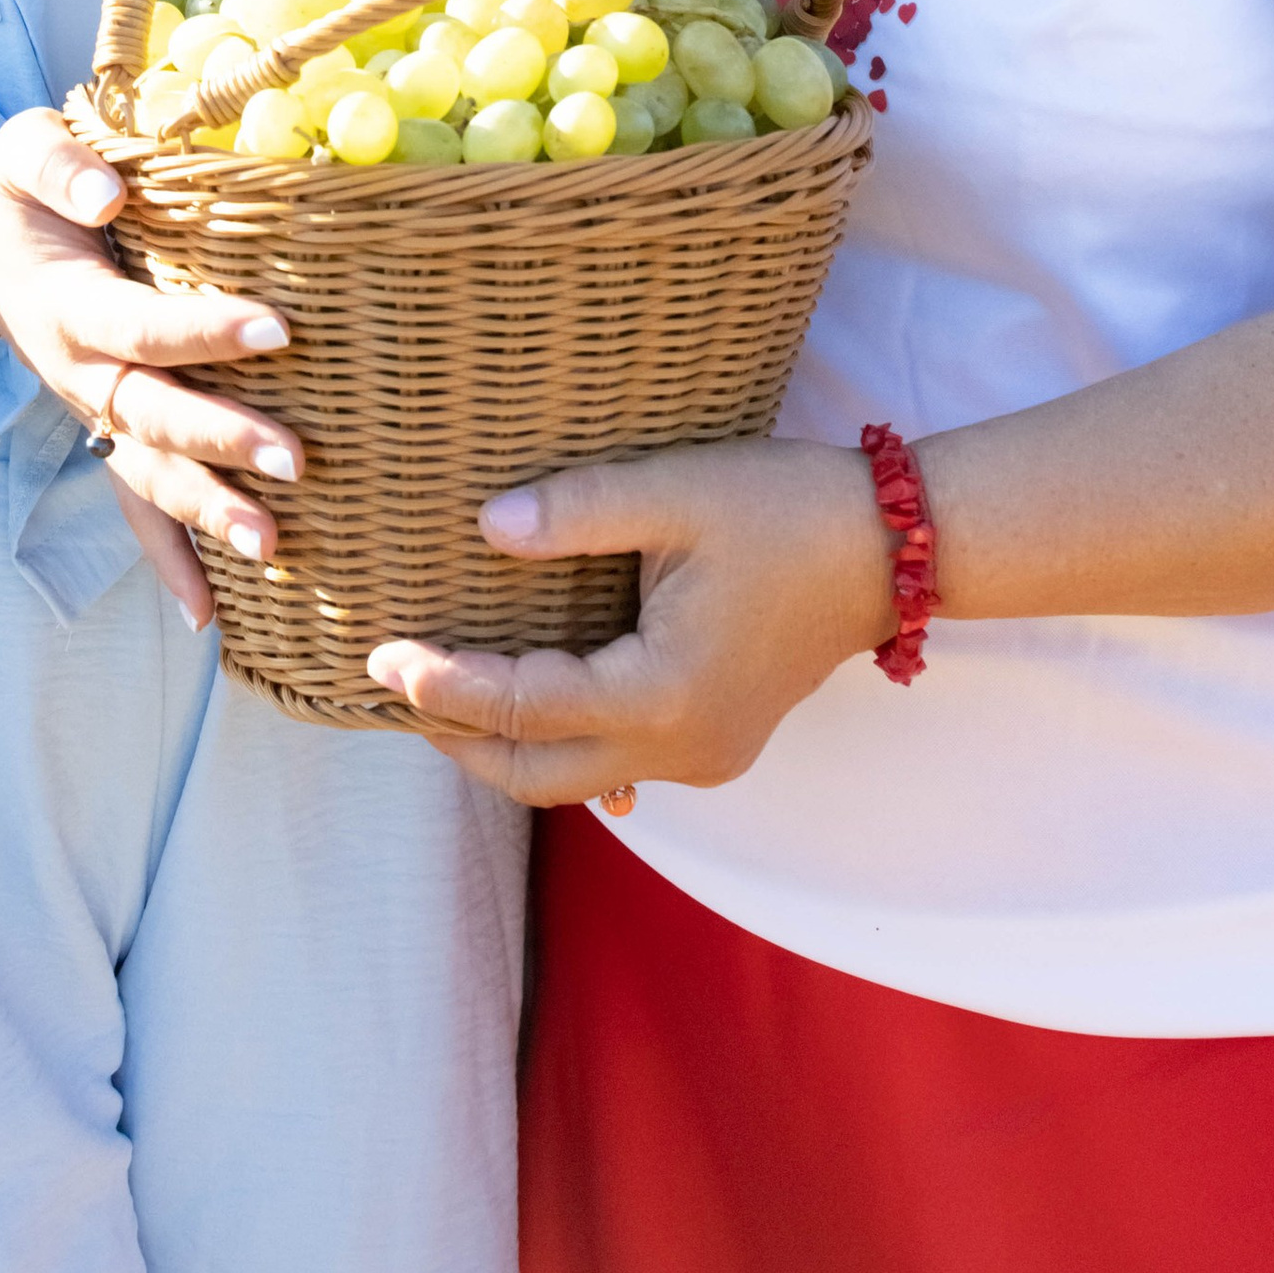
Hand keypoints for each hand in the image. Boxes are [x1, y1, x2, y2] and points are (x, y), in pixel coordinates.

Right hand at [0, 109, 299, 597]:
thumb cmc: (17, 186)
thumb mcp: (26, 150)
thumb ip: (62, 167)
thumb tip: (108, 192)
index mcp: (69, 304)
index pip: (143, 326)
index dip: (206, 330)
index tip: (278, 327)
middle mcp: (77, 371)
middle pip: (151, 416)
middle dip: (222, 441)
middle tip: (298, 462)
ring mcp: (87, 409)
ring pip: (146, 473)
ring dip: (206, 514)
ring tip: (273, 548)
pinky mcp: (100, 426)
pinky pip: (132, 502)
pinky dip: (167, 560)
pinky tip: (212, 616)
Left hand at [366, 439, 894, 807]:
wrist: (892, 547)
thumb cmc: (787, 510)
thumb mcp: (678, 494)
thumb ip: (577, 512)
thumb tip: (486, 528)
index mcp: (663, 695)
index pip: (524, 706)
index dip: (444, 685)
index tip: (381, 656)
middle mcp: (679, 749)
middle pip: (536, 775)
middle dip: (457, 739)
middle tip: (393, 689)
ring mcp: (703, 757)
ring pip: (574, 779)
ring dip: (505, 746)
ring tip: (441, 695)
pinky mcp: (717, 744)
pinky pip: (614, 762)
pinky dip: (557, 739)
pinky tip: (527, 696)